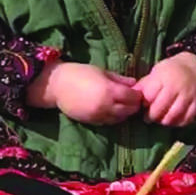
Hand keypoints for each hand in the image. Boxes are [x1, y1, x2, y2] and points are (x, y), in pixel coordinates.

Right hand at [28, 61, 142, 124]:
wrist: (58, 86)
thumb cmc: (80, 73)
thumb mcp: (102, 72)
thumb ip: (119, 79)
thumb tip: (134, 83)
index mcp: (110, 91)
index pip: (133, 98)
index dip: (137, 95)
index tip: (137, 91)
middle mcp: (106, 106)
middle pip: (129, 110)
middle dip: (133, 105)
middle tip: (132, 99)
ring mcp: (99, 116)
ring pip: (120, 118)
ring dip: (124, 112)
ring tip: (122, 105)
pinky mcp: (92, 122)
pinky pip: (109, 122)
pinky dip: (114, 117)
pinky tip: (112, 110)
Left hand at [134, 52, 195, 126]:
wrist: (194, 65)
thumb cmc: (170, 70)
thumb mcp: (156, 72)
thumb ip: (145, 85)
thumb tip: (130, 95)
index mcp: (163, 77)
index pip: (149, 97)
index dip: (144, 104)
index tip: (143, 105)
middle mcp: (176, 87)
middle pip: (159, 109)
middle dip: (152, 116)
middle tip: (149, 117)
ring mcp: (188, 96)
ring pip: (172, 117)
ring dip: (164, 121)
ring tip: (161, 119)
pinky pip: (186, 119)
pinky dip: (178, 123)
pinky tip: (174, 119)